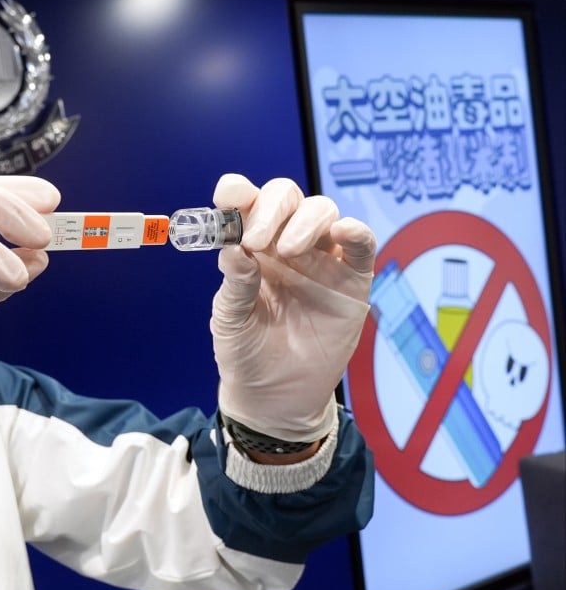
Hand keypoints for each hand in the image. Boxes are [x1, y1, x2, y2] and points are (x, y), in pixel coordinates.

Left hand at [211, 174, 375, 443]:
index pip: (245, 203)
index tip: (228, 199)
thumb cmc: (247, 353)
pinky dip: (355, 231)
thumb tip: (234, 248)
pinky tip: (342, 233)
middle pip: (286, 197)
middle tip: (258, 240)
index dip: (237, 192)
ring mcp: (321, 260)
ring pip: (322, 212)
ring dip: (305, 222)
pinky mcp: (352, 280)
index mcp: (250, 247)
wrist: (276, 396)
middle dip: (271, 208)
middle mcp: (285, 244)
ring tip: (288, 252)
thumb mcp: (230, 320)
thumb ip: (235, 284)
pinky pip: (361, 245)